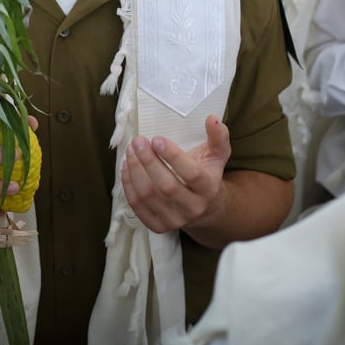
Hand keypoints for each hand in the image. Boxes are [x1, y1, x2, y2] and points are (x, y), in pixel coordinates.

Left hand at [120, 114, 230, 233]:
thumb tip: (212, 118)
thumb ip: (218, 136)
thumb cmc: (207, 174)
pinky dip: (128, 184)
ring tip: (131, 150)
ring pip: (148, 195)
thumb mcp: (217, 155)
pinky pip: (137, 205)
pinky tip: (127, 166)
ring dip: (135, 170)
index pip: (191, 173)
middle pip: (166, 186)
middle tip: (138, 141)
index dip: (172, 156)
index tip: (156, 138)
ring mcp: (175, 220)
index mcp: (208, 188)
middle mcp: (193, 208)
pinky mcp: (158, 226)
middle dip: (148, 161)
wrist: (203, 207)